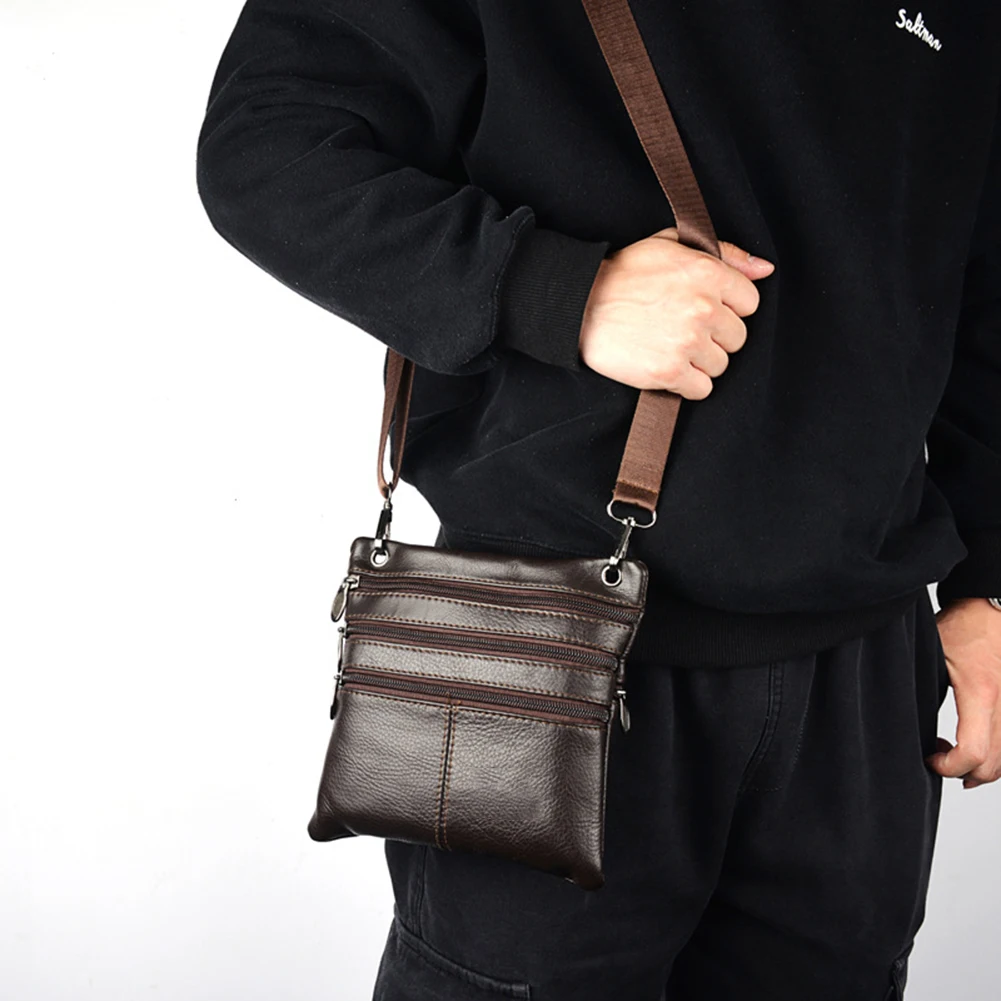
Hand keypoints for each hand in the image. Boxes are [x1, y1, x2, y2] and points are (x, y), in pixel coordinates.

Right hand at [578, 226, 774, 397]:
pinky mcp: (670, 371)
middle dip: (714, 337)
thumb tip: (764, 270)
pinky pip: (702, 389)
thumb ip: (724, 254)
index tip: (704, 309)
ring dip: (700, 362)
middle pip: (737, 338)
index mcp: (707, 273)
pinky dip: (687, 384)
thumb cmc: (623, 275)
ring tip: (672, 347)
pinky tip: (668, 366)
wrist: (579, 306)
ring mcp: (688, 342)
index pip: (750, 303)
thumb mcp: (671, 246)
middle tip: (683, 330)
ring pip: (720, 365)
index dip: (727, 308)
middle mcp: (703, 308)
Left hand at [928, 597, 1000, 788]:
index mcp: (982, 694)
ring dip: (979, 768)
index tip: (929, 757)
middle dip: (962, 772)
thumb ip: (922, 687)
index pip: (974, 752)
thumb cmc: (963, 627)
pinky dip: (994, 757)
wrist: (991, 609)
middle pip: (992, 766)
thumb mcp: (932, 655)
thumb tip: (901, 715)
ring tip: (951, 753)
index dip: (949, 766)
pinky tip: (973, 745)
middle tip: (936, 756)